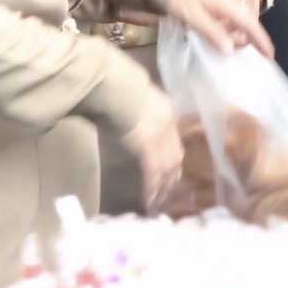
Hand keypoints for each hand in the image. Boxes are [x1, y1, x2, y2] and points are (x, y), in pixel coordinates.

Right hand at [123, 87, 184, 211]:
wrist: (112, 87)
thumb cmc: (116, 90)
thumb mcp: (135, 100)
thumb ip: (140, 113)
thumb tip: (133, 123)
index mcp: (166, 110)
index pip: (174, 139)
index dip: (173, 157)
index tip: (171, 170)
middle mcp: (168, 124)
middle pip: (175, 155)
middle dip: (172, 176)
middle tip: (168, 191)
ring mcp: (160, 136)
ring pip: (167, 167)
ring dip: (163, 186)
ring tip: (158, 200)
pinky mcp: (148, 147)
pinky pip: (153, 172)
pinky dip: (151, 187)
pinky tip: (148, 198)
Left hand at [167, 0, 271, 57]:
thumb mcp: (190, 14)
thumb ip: (210, 30)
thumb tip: (230, 48)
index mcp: (224, 2)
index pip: (249, 22)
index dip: (260, 39)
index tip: (270, 56)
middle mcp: (225, 2)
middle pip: (244, 24)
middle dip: (244, 40)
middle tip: (234, 53)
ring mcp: (218, 3)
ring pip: (235, 24)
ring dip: (233, 37)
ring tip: (223, 48)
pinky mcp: (210, 6)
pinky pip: (224, 22)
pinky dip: (223, 33)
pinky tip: (215, 39)